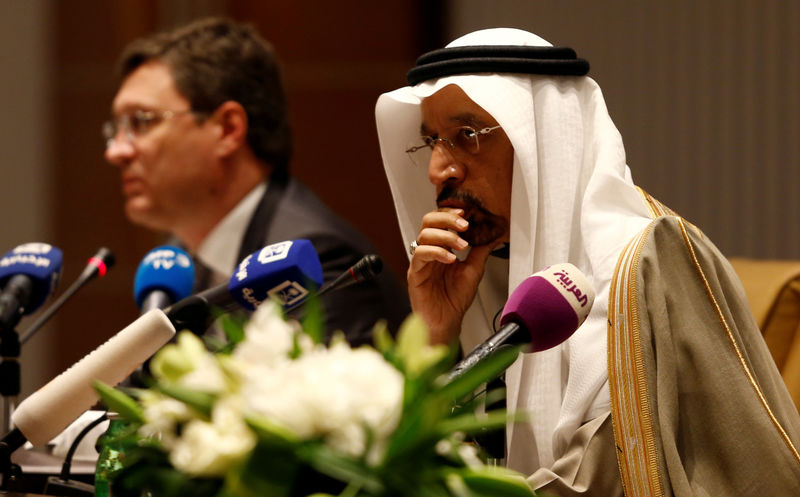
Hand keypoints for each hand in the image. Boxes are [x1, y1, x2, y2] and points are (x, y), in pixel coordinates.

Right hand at [407, 208, 492, 344]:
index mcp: (440, 247)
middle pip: (428, 221)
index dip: (451, 213)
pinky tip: (450, 259)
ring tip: (462, 246)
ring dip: (445, 236)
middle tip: (464, 224)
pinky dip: (437, 253)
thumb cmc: (455, 299)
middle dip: (447, 218)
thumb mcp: (474, 270)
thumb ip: (480, 251)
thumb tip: (494, 234)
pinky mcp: (414, 273)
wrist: (447, 322)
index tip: (467, 212)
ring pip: (424, 235)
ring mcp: (420, 262)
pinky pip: (420, 255)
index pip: (440, 221)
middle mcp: (428, 251)